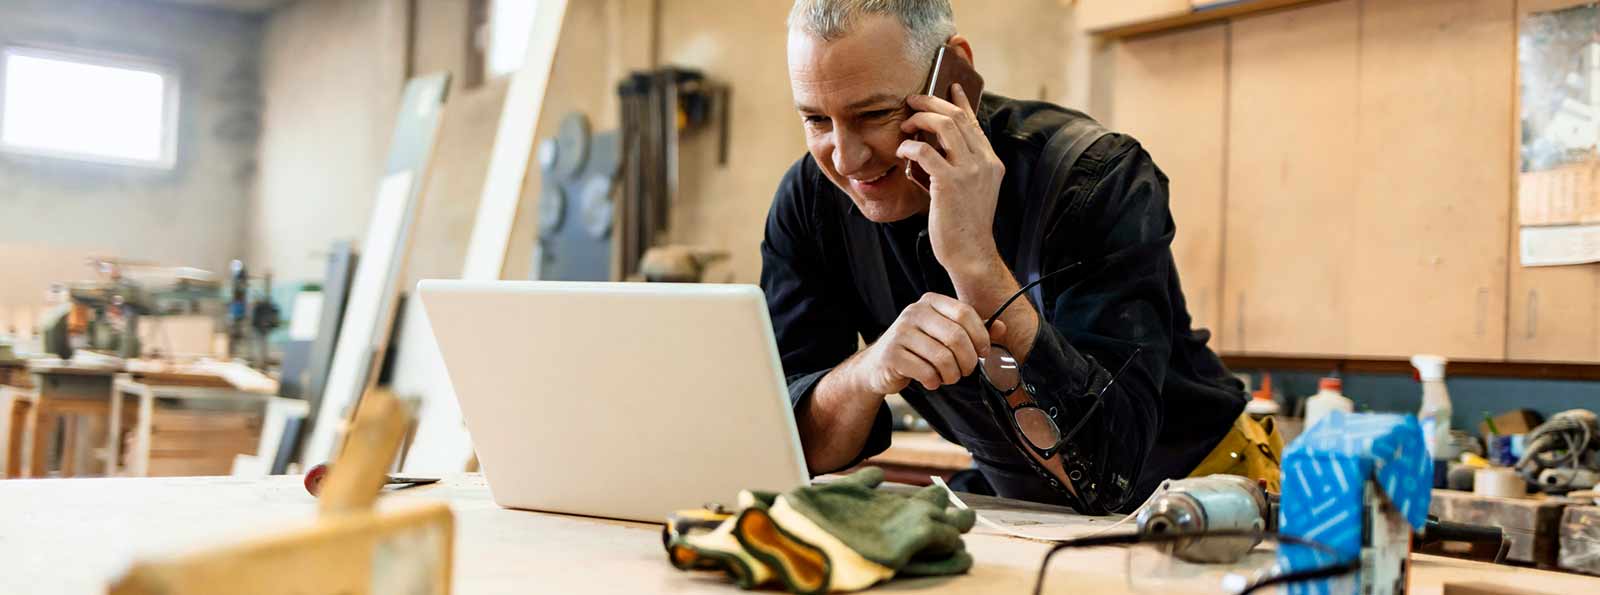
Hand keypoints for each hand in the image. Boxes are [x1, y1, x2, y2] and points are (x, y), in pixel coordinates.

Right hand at [843, 293, 1006, 393]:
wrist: (880, 365)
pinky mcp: (892, 354)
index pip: (965, 313)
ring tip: (948, 377)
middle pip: (956, 336)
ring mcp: (900, 333)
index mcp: (930, 302)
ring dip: (952, 374)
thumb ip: (974, 329)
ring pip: (943, 357)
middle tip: (966, 370)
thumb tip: (1001, 327)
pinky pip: (926, 371)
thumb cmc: (919, 348)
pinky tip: (931, 380)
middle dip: (968, 360)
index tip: (983, 352)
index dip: (981, 336)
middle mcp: (914, 312)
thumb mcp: (945, 334)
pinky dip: (934, 381)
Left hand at [897, 83, 1005, 275]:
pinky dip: (910, 146)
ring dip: (920, 118)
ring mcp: (969, 171)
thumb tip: (932, 147)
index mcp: (991, 163)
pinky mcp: (950, 183)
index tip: (949, 85)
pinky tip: (901, 149)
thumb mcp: (969, 191)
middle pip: (957, 117)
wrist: (971, 253)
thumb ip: (959, 167)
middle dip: (932, 101)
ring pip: (944, 126)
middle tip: (913, 99)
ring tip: (905, 122)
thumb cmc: (964, 225)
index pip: (974, 122)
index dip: (960, 101)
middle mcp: (984, 162)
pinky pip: (925, 151)